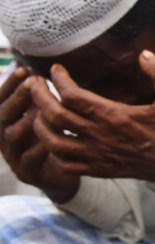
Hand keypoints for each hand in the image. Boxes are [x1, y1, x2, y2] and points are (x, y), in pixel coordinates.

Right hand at [0, 66, 78, 200]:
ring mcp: (13, 156)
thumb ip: (36, 98)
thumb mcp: (43, 117)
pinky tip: (52, 136)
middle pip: (3, 115)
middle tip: (33, 83)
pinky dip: (40, 146)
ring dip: (27, 118)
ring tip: (43, 107)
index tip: (24, 68)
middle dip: (18, 97)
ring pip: (14, 135)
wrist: (60, 177)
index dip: (9, 84)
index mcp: (5, 122)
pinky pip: (30, 158)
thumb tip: (32, 66)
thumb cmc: (53, 140)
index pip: (0, 99)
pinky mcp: (27, 173)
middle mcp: (3, 138)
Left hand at [28, 50, 154, 187]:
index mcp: (115, 116)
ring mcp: (98, 155)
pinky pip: (65, 163)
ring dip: (41, 125)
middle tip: (36, 84)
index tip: (57, 70)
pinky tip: (55, 139)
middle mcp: (101, 136)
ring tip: (39, 111)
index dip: (59, 79)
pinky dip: (53, 151)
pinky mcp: (99, 169)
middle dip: (39, 97)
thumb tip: (144, 53)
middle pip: (55, 116)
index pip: (73, 95)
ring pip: (54, 142)